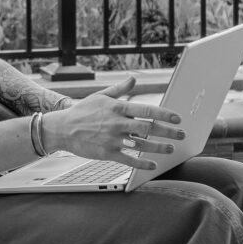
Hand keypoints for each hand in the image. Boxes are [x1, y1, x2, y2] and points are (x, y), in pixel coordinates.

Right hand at [40, 77, 184, 169]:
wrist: (62, 129)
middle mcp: (117, 123)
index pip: (147, 110)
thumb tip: (133, 79)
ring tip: (170, 148)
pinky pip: (129, 160)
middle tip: (181, 134)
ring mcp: (113, 139)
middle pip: (149, 128)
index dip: (164, 114)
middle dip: (168, 132)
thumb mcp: (101, 96)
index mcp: (117, 107)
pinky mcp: (107, 153)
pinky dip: (142, 163)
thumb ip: (120, 89)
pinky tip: (153, 165)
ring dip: (159, 148)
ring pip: (142, 145)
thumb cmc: (82, 111)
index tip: (177, 118)